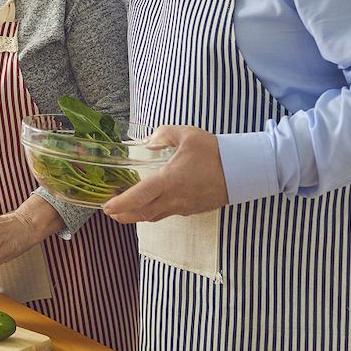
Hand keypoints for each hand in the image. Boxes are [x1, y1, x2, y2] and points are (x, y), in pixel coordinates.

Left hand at [102, 125, 228, 222]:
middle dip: (123, 215)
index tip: (106, 207)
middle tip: (110, 212)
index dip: (120, 204)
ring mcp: (184, 207)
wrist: (244, 170)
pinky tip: (152, 204)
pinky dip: (155, 212)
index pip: (138, 197)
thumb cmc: (215, 152)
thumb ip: (162, 135)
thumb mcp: (186, 135)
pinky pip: (169, 213)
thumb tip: (146, 141)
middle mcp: (174, 199)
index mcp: (168, 181)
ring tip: (126, 211)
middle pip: (142, 213)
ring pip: (155, 216)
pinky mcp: (194, 209)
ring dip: (138, 215)